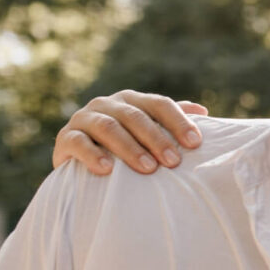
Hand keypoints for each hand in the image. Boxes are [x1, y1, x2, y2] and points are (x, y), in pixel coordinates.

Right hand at [53, 90, 207, 174]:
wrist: (80, 161)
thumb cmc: (124, 146)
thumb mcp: (147, 132)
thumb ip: (170, 119)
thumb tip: (203, 112)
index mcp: (132, 100)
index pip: (159, 104)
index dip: (178, 122)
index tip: (195, 143)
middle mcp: (108, 104)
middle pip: (136, 116)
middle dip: (157, 139)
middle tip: (173, 162)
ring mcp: (85, 118)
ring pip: (109, 127)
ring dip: (130, 148)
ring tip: (148, 168)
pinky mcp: (66, 137)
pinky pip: (79, 143)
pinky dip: (93, 155)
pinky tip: (108, 169)